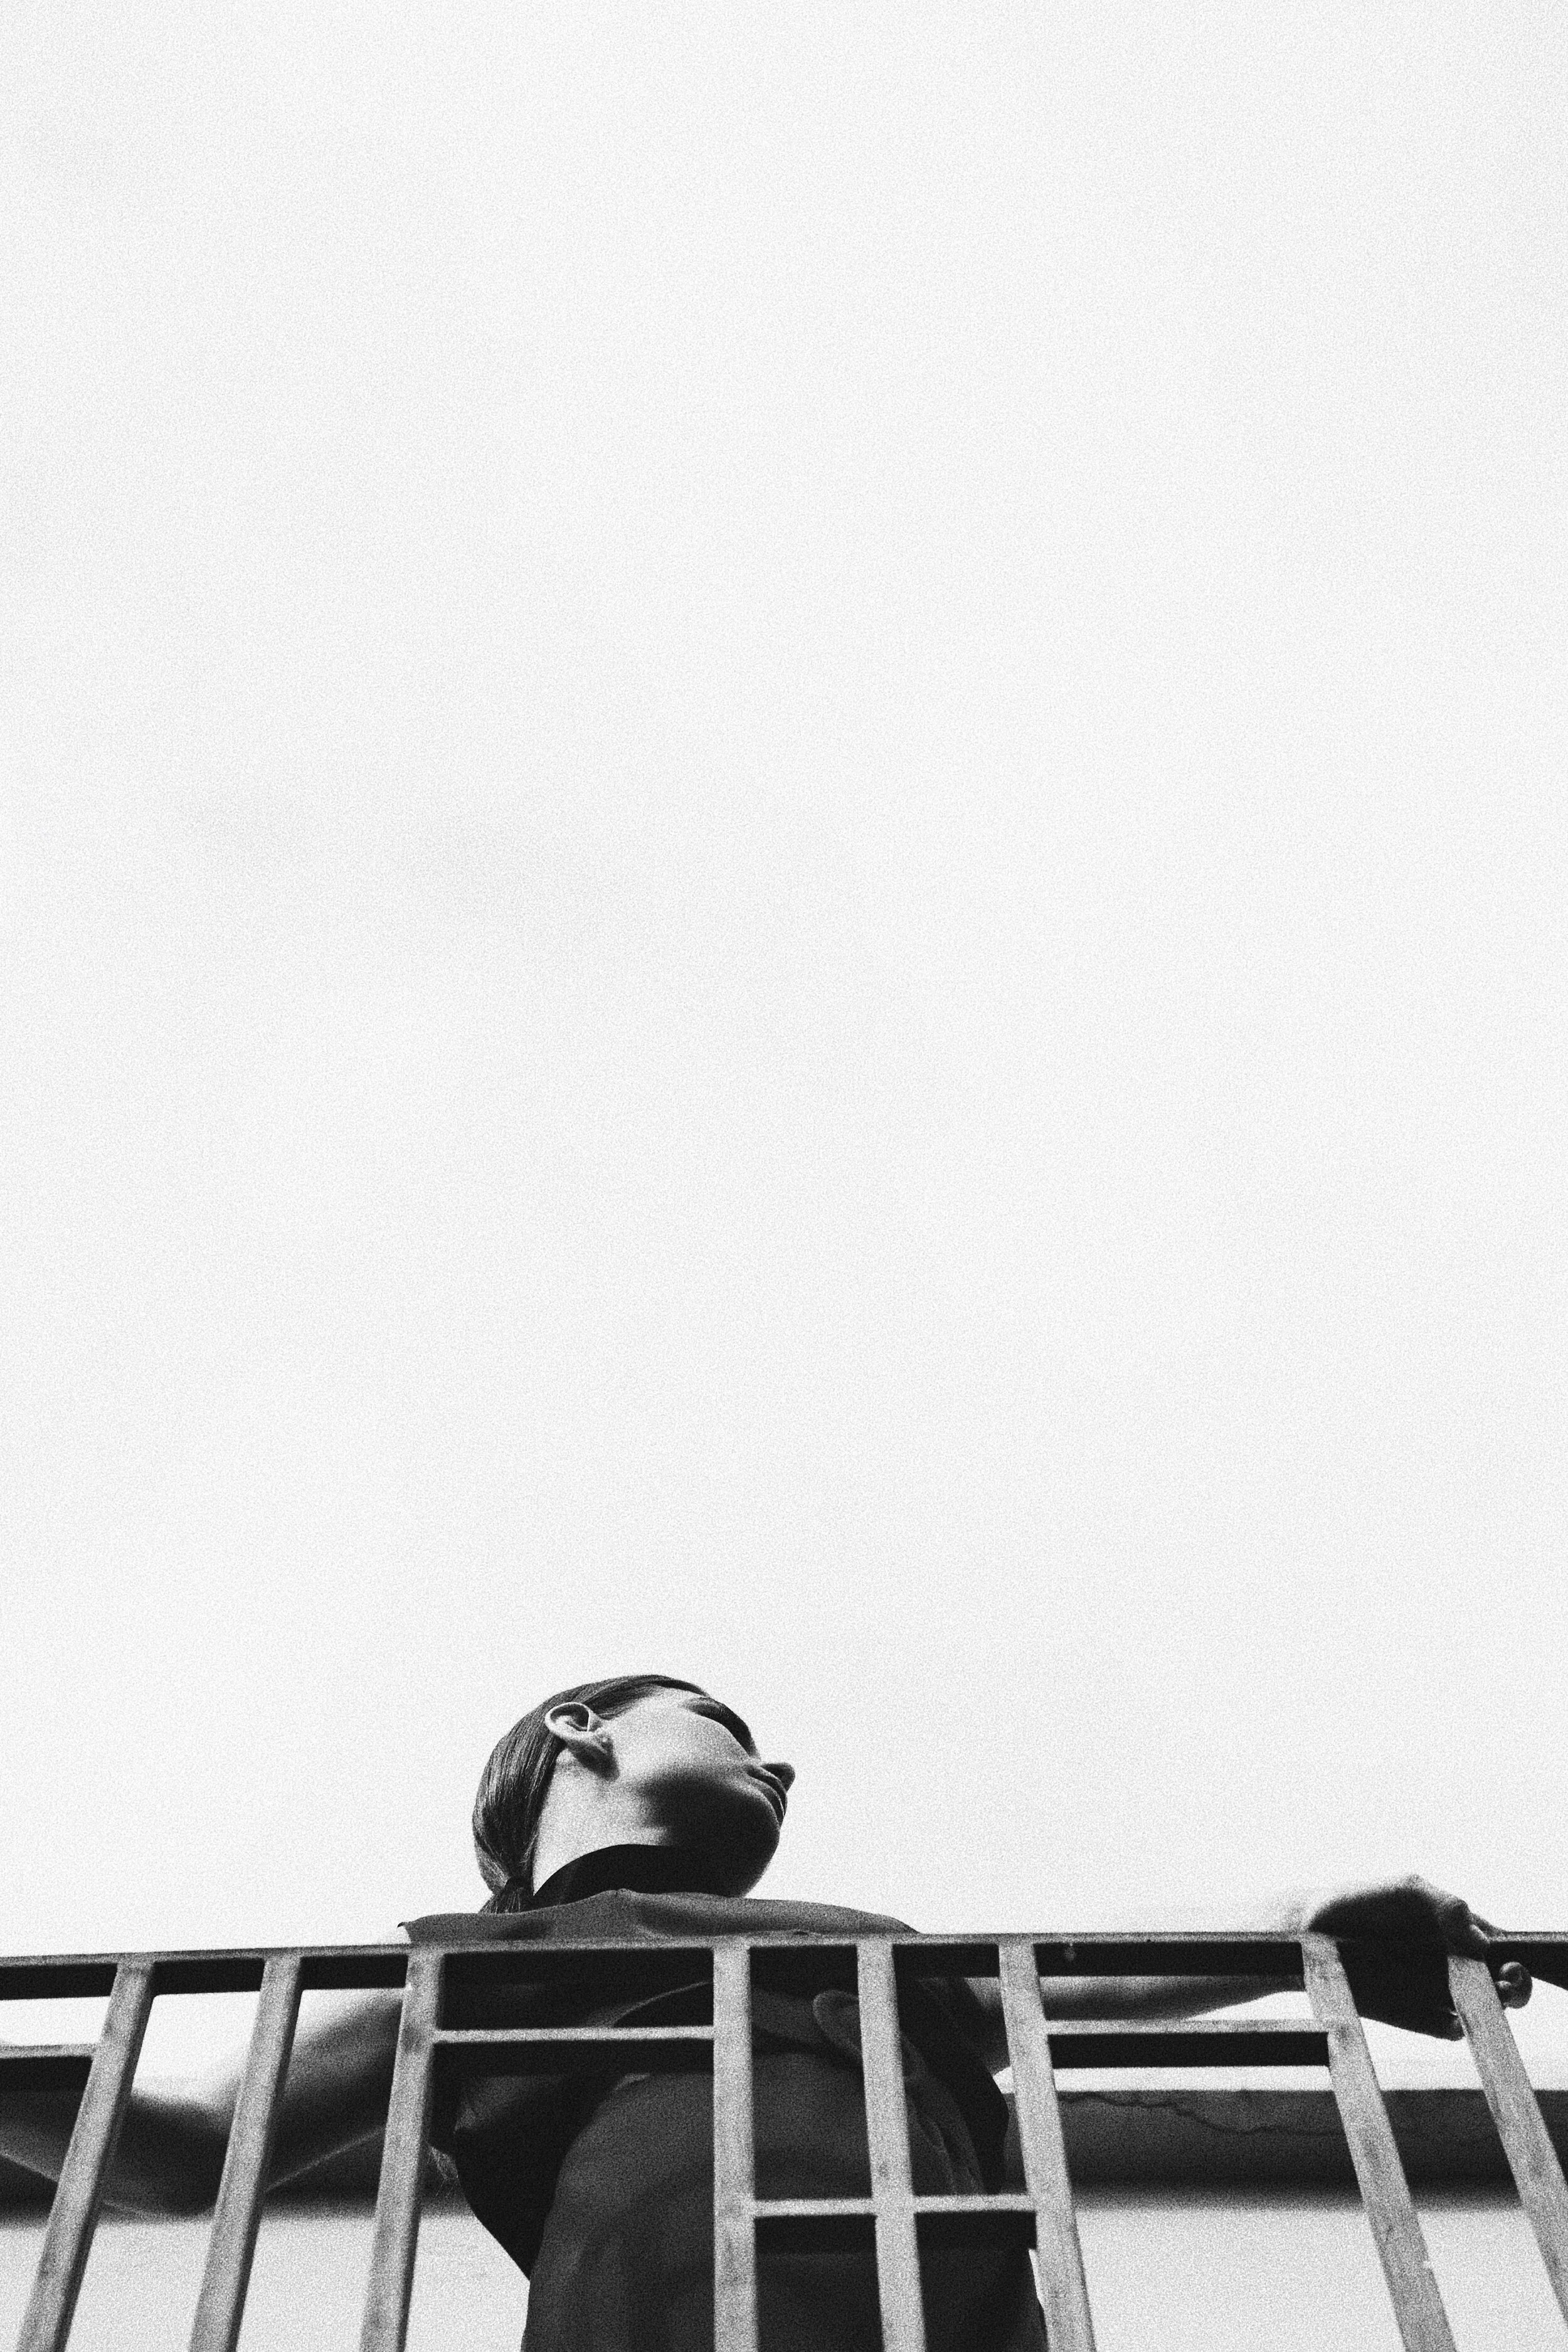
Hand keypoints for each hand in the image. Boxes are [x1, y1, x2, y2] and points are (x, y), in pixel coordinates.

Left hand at [1292, 1875, 1531, 2038]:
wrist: (1314, 1930)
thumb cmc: (1364, 1902)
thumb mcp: (1408, 1890)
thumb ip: (1447, 1906)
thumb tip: (1483, 1941)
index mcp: (1459, 1931)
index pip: (1503, 1949)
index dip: (1516, 1959)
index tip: (1512, 1962)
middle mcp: (1455, 1964)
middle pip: (1503, 1985)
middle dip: (1514, 1989)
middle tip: (1505, 1985)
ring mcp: (1439, 1992)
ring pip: (1481, 2010)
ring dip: (1489, 2010)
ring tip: (1478, 1998)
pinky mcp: (1419, 2016)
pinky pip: (1449, 2028)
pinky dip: (1456, 2026)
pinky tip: (1450, 2019)